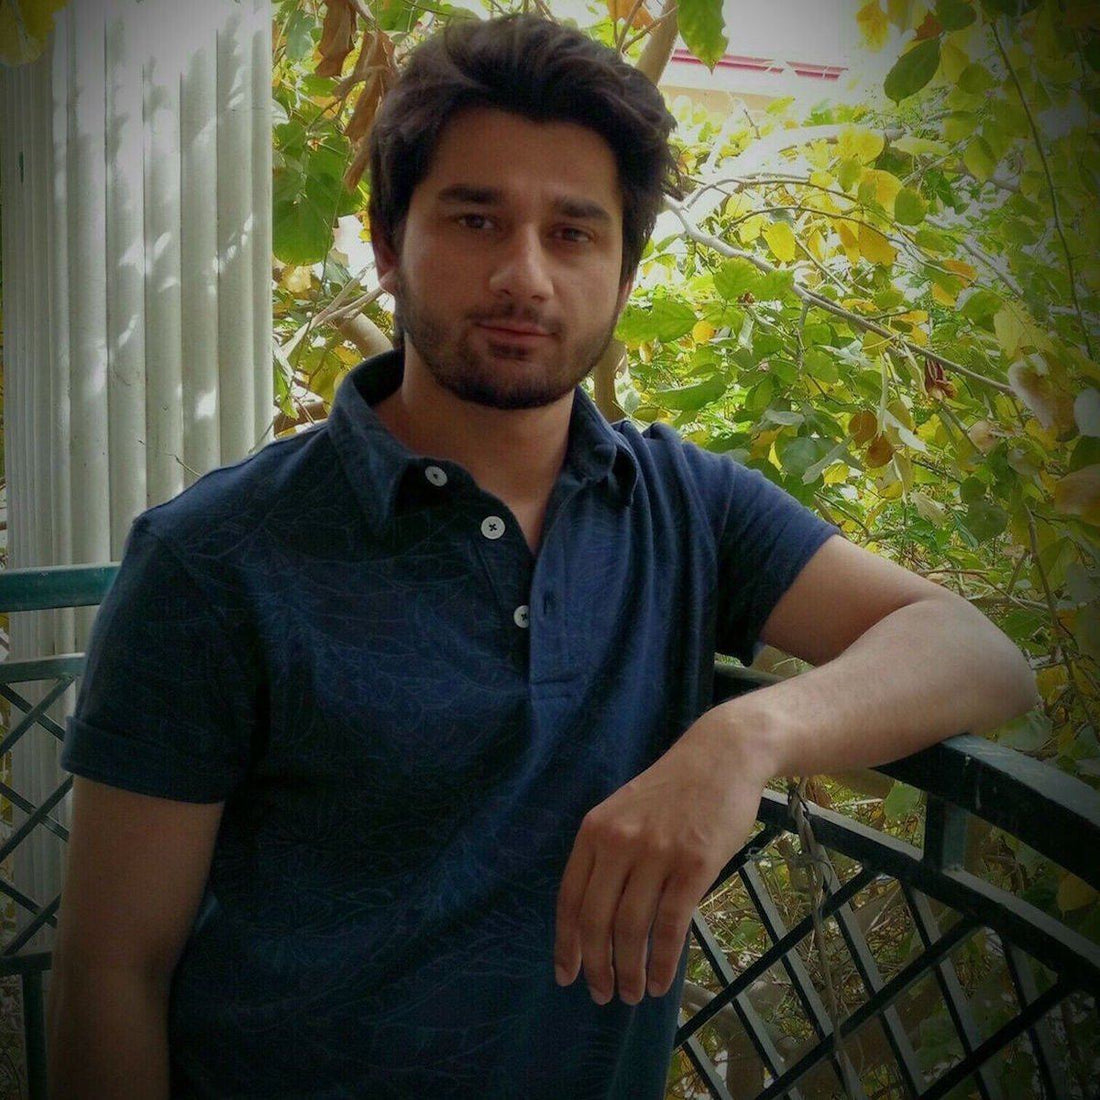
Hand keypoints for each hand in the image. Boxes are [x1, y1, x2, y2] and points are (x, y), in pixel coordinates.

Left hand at [553, 710, 768, 1004]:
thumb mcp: (625, 812)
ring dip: (629, 971)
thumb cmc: (674, 789)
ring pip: (632, 928)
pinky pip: (671, 925)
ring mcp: (657, 853)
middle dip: (596, 965)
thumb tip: (597, 918)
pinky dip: (662, 962)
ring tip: (632, 994)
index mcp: (595, 830)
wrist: (721, 756)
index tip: (566, 975)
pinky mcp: (695, 864)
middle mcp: (619, 842)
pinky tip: (659, 981)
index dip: (566, 943)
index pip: (569, 897)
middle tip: (602, 995)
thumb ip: (609, 855)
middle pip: (596, 919)